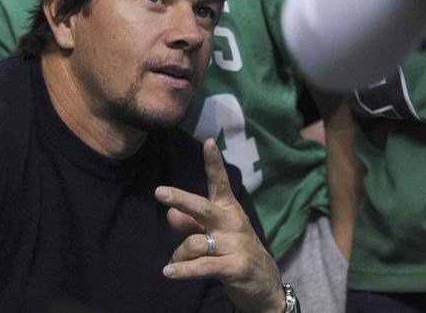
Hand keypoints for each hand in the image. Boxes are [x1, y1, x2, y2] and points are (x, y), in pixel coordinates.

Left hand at [156, 139, 283, 312]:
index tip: (208, 142)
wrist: (264, 283)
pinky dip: (183, 270)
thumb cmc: (234, 252)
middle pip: (203, 208)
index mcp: (229, 209)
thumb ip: (190, 224)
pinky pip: (202, 266)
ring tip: (174, 264)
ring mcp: (236, 244)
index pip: (220, 182)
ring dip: (179, 255)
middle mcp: (233, 222)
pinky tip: (168, 272)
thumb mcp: (213, 234)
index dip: (213, 162)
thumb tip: (170, 214)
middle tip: (161, 193)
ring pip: (194, 242)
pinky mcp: (236, 266)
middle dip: (181, 199)